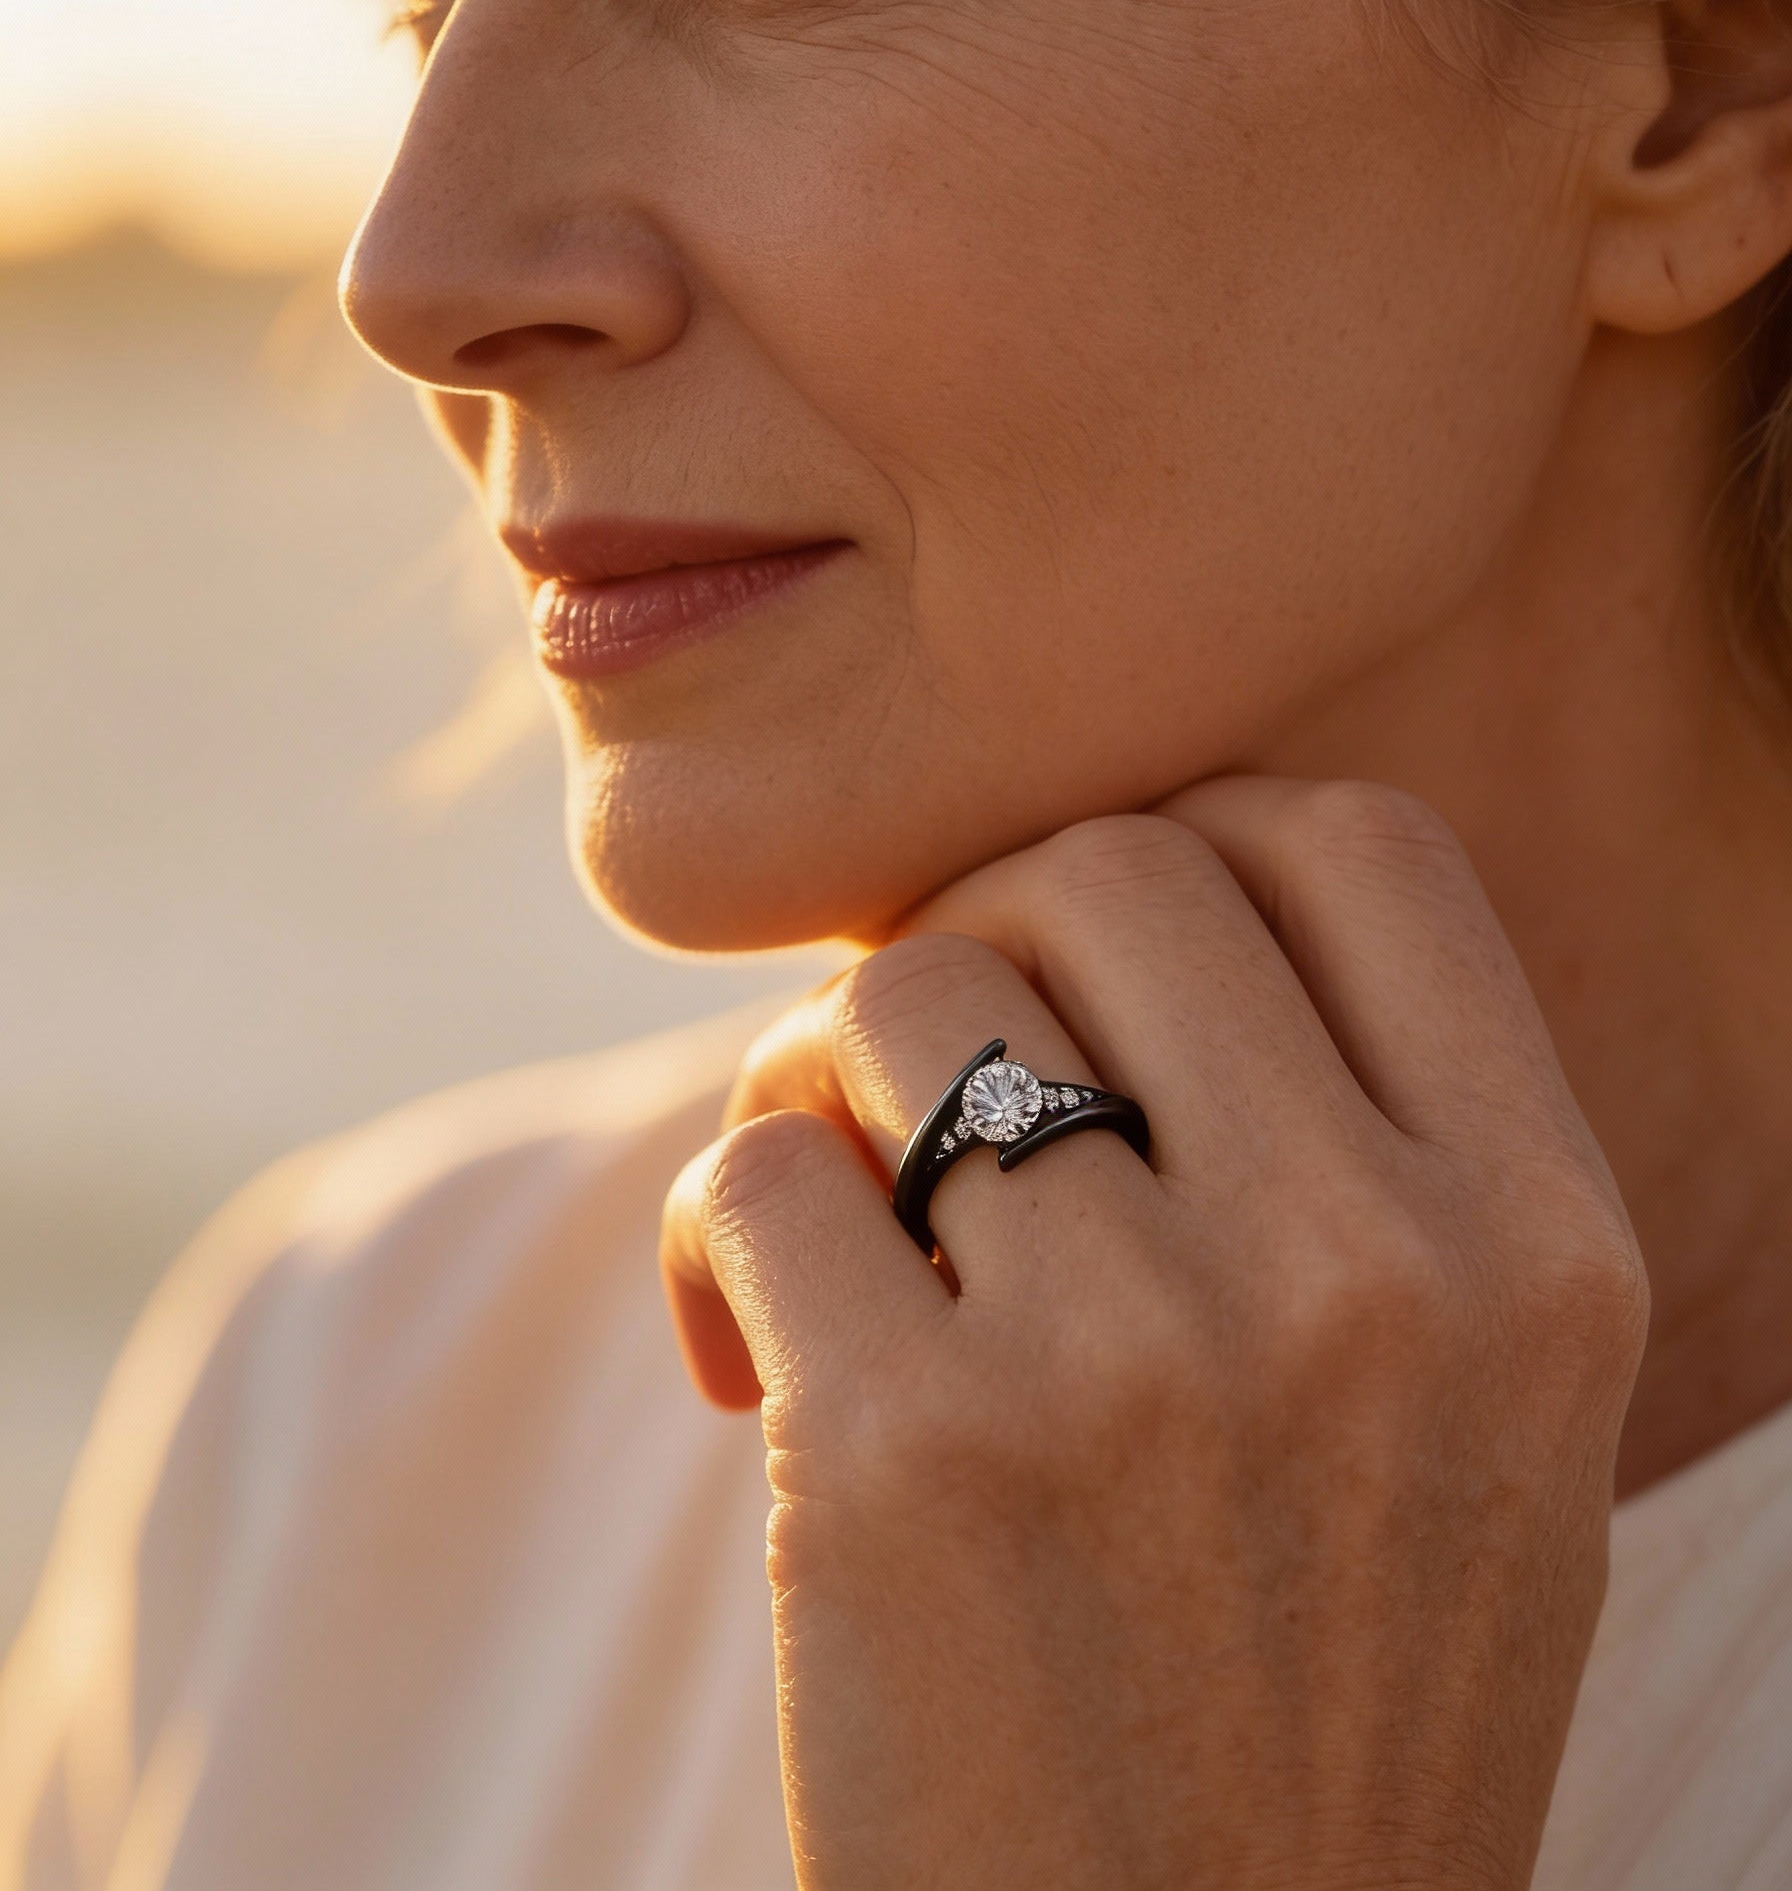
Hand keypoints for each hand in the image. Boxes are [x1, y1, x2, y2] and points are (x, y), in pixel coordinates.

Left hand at [660, 778, 1647, 1889]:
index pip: (1357, 846)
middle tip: (938, 1083)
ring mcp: (1132, 1364)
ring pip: (899, 996)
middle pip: (1104, 873)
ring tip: (834, 1217)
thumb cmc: (1311, 1696)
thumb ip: (1362, 1152)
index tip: (1111, 963)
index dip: (1202, 848)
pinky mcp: (901, 1465)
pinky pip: (754, 1171)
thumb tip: (1106, 900)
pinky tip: (739, 1355)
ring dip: (824, 1077)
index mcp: (1537, 1248)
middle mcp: (1364, 1277)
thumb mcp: (1466, 1421)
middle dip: (988, 935)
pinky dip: (717, 1233)